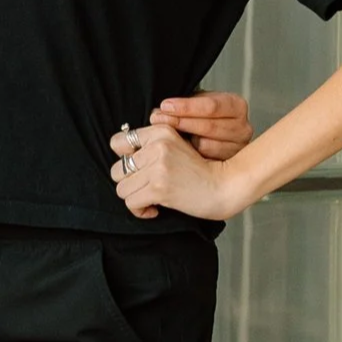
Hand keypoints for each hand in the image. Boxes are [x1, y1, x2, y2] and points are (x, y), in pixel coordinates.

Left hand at [109, 123, 250, 222]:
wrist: (225, 185)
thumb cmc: (201, 170)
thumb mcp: (178, 146)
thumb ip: (152, 145)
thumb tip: (121, 154)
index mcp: (160, 131)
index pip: (118, 142)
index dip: (124, 159)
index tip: (137, 169)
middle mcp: (157, 146)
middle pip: (117, 169)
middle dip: (129, 182)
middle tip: (146, 187)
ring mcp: (158, 167)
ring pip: (122, 188)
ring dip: (135, 197)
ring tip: (151, 197)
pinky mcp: (159, 188)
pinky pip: (131, 203)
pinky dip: (141, 210)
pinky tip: (155, 208)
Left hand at [150, 92, 251, 160]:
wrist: (211, 136)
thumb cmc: (201, 117)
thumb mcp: (195, 104)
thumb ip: (183, 104)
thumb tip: (158, 112)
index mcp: (236, 106)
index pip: (212, 106)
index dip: (186, 107)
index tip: (166, 106)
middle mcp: (241, 128)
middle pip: (209, 127)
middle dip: (179, 122)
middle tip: (157, 119)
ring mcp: (236, 150)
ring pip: (205, 146)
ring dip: (180, 142)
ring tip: (163, 137)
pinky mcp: (228, 168)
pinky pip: (204, 164)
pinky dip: (187, 159)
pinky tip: (176, 154)